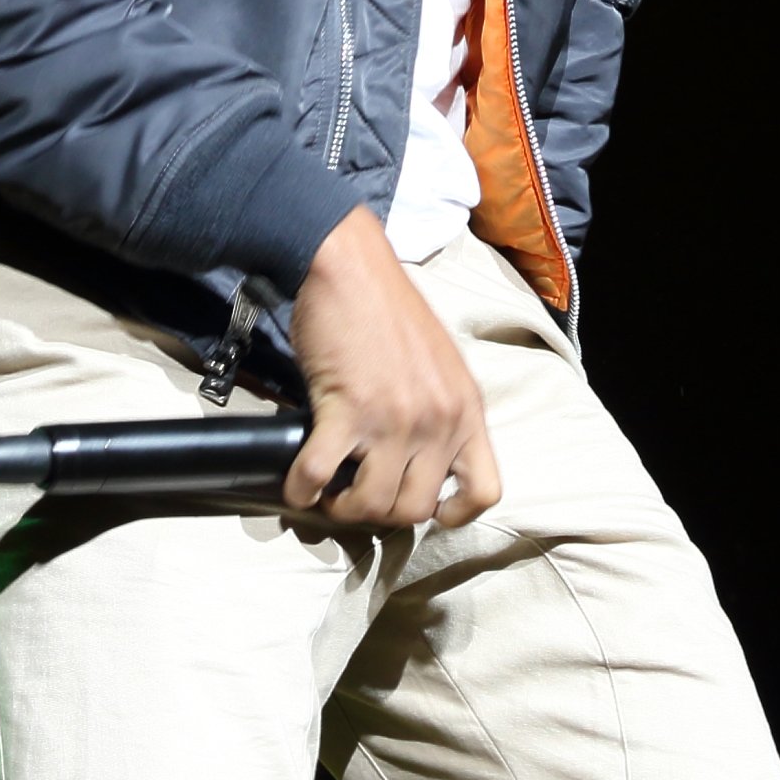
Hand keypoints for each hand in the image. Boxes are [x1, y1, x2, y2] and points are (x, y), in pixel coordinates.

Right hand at [282, 207, 501, 527]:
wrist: (352, 266)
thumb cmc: (389, 308)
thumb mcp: (439, 363)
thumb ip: (438, 410)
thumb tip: (413, 458)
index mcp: (467, 408)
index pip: (484, 490)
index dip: (454, 514)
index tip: (425, 510)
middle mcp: (439, 420)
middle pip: (417, 509)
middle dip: (383, 511)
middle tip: (358, 493)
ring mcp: (395, 419)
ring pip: (373, 504)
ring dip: (343, 507)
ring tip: (329, 491)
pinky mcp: (347, 410)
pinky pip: (320, 476)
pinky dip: (302, 490)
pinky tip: (296, 485)